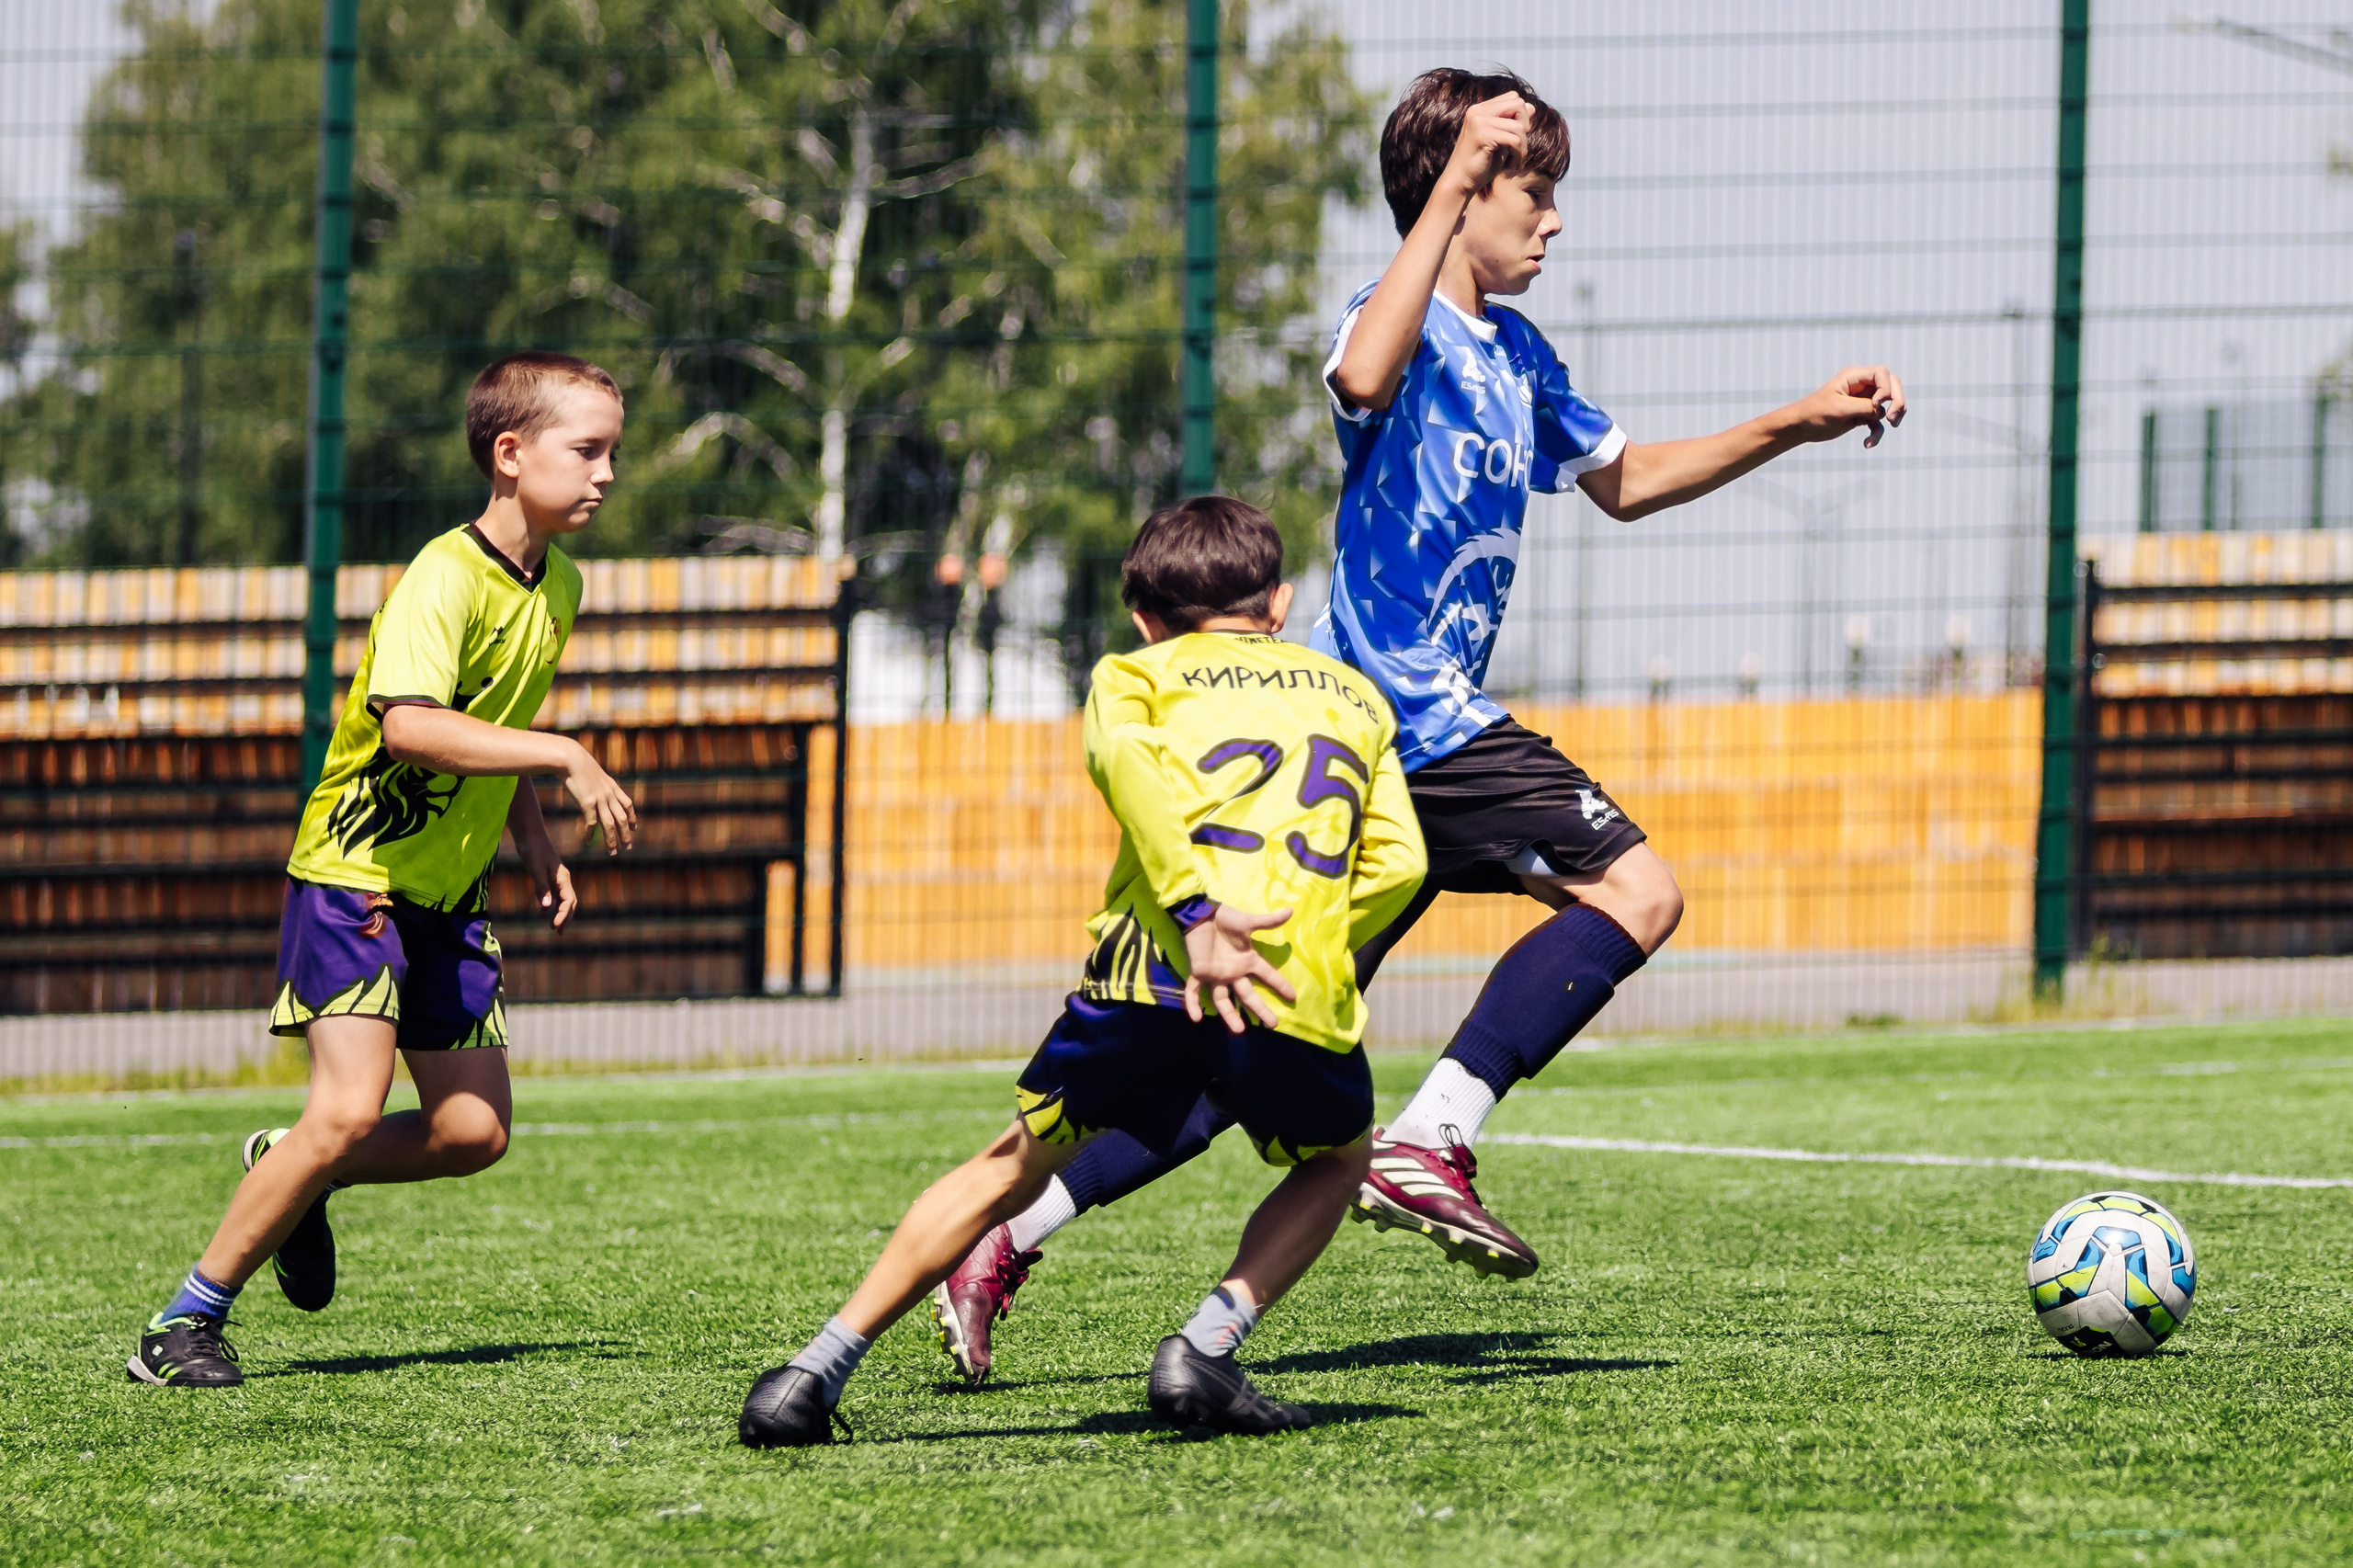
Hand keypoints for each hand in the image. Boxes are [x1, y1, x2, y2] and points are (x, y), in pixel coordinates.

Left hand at [518, 833, 577, 929]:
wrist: (529, 834)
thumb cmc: (532, 849)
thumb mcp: (535, 869)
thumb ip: (541, 888)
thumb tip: (547, 908)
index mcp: (563, 878)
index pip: (569, 901)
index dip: (564, 915)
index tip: (555, 926)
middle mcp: (563, 879)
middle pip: (569, 902)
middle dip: (566, 917)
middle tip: (559, 932)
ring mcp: (556, 878)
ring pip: (563, 900)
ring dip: (560, 913)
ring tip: (555, 928)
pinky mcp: (548, 876)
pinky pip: (554, 895)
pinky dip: (552, 906)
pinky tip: (544, 913)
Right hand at [563, 742, 636, 854]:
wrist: (570, 758)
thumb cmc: (579, 765)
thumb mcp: (595, 775)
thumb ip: (600, 785)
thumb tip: (599, 792)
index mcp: (613, 787)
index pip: (628, 805)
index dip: (633, 817)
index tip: (635, 828)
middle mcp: (609, 794)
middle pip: (622, 819)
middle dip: (626, 834)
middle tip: (628, 847)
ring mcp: (600, 799)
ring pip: (610, 824)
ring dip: (612, 840)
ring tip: (613, 852)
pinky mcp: (587, 802)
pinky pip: (591, 823)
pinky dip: (590, 833)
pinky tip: (588, 842)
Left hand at [1182, 903, 1298, 1034]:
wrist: (1201, 914)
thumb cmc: (1225, 919)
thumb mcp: (1248, 922)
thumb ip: (1268, 921)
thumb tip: (1291, 910)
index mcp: (1247, 960)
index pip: (1268, 975)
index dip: (1280, 985)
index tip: (1293, 997)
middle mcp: (1234, 972)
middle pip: (1248, 995)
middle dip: (1260, 1009)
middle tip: (1273, 1024)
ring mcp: (1216, 974)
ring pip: (1223, 999)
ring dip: (1229, 1015)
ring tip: (1239, 1030)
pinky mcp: (1199, 972)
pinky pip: (1194, 991)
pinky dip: (1192, 1003)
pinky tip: (1196, 1018)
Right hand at [1439, 92, 1528, 199]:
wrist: (1459, 183)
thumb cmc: (1480, 165)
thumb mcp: (1501, 141)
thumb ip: (1513, 123)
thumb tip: (1532, 106)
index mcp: (1480, 109)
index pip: (1513, 98)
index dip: (1522, 117)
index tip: (1516, 138)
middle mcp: (1477, 111)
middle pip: (1518, 104)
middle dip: (1526, 127)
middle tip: (1519, 148)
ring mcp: (1478, 121)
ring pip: (1519, 126)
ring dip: (1524, 147)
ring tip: (1515, 162)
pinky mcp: (1482, 135)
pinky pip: (1515, 140)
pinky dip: (1519, 155)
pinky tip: (1512, 166)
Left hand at [1784, 366, 1906, 448]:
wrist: (1801, 427)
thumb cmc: (1815, 413)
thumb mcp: (1841, 409)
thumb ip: (1865, 408)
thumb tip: (1883, 412)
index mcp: (1854, 377)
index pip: (1882, 373)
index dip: (1885, 388)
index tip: (1875, 404)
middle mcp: (1862, 386)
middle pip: (1892, 385)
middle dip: (1897, 400)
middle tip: (1893, 418)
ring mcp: (1864, 400)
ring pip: (1890, 403)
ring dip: (1895, 414)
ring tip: (1891, 425)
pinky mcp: (1862, 415)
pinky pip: (1878, 422)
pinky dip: (1877, 432)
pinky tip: (1867, 444)